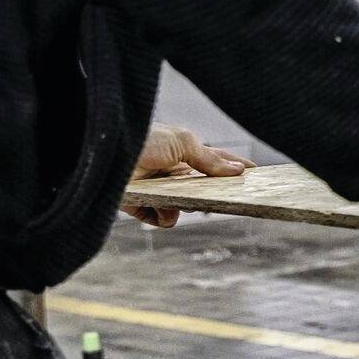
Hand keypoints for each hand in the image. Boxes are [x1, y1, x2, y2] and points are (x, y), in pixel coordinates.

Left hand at [122, 125, 253, 227]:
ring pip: (185, 206)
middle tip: (217, 196)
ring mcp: (159, 190)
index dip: (236, 166)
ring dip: (186, 205)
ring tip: (178, 197)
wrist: (102, 155)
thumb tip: (238, 170)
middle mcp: (173, 171)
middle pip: (203, 188)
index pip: (216, 160)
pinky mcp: (143, 206)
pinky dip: (164, 216)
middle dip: (211, 193)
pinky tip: (159, 206)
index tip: (256, 174)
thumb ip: (210, 159)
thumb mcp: (182, 142)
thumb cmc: (142, 140)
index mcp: (184, 151)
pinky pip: (163, 219)